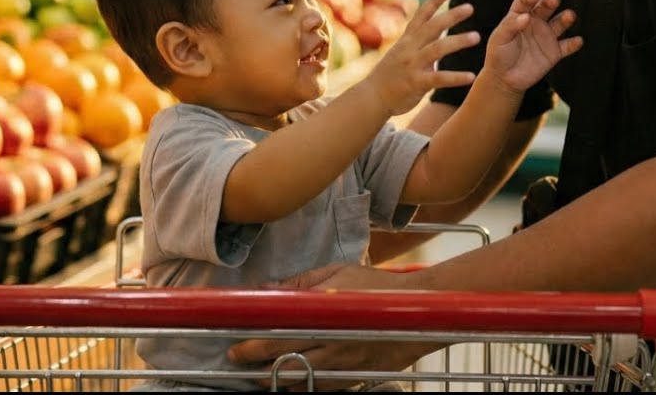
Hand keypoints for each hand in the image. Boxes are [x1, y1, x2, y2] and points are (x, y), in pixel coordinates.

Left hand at [227, 264, 436, 390]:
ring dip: (277, 379)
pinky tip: (294, 382)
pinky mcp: (358, 376)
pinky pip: (324, 388)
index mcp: (325, 314)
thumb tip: (268, 289)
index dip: (253, 344)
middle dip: (256, 364)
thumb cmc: (378, 286)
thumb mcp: (339, 273)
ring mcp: (344, 363)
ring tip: (262, 375)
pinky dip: (305, 387)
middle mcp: (331, 342)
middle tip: (239, 363)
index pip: (279, 333)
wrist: (420, 310)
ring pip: (301, 380)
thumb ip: (302, 283)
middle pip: (284, 361)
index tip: (235, 347)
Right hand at [360, 0, 478, 116]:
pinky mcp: (415, 83)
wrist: (371, 98)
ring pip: (437, 49)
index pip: (420, 17)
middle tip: (470, 7)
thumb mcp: (401, 53)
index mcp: (406, 41)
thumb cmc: (389, 76)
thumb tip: (439, 29)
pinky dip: (455, 77)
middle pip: (432, 27)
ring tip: (477, 36)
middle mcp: (409, 49)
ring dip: (458, 41)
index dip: (433, 3)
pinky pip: (438, 79)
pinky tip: (471, 77)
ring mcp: (412, 65)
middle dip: (451, 16)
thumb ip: (420, 41)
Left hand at [482, 0, 582, 93]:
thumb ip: (510, 26)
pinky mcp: (554, 52)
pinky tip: (578, 40)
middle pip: (545, 7)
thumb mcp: (499, 38)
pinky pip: (567, 46)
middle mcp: (535, 23)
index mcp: (519, 16)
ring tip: (569, 16)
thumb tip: (526, 16)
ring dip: (565, 18)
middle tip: (553, 0)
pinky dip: (573, 43)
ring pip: (560, 23)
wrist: (504, 79)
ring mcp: (546, 37)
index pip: (525, 1)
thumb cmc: (498, 55)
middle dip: (550, 1)